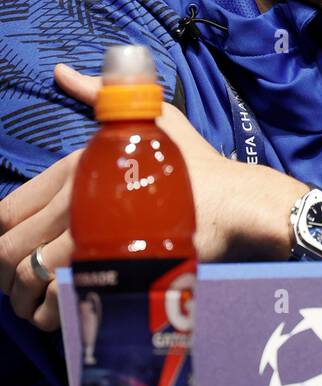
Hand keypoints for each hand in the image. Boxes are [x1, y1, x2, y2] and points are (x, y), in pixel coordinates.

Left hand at [0, 63, 307, 331]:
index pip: (6, 211)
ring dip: (26, 300)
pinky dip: (52, 314)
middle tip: (19, 290)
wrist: (235, 204)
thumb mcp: (152, 118)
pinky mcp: (114, 269)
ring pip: (29, 279)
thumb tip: (61, 71)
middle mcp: (78, 199)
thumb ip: (101, 96)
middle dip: (5, 276)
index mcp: (77, 166)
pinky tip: (63, 314)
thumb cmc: (195, 165)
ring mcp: (94, 235)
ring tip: (38, 306)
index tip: (11, 256)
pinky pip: (61, 300)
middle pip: (9, 251)